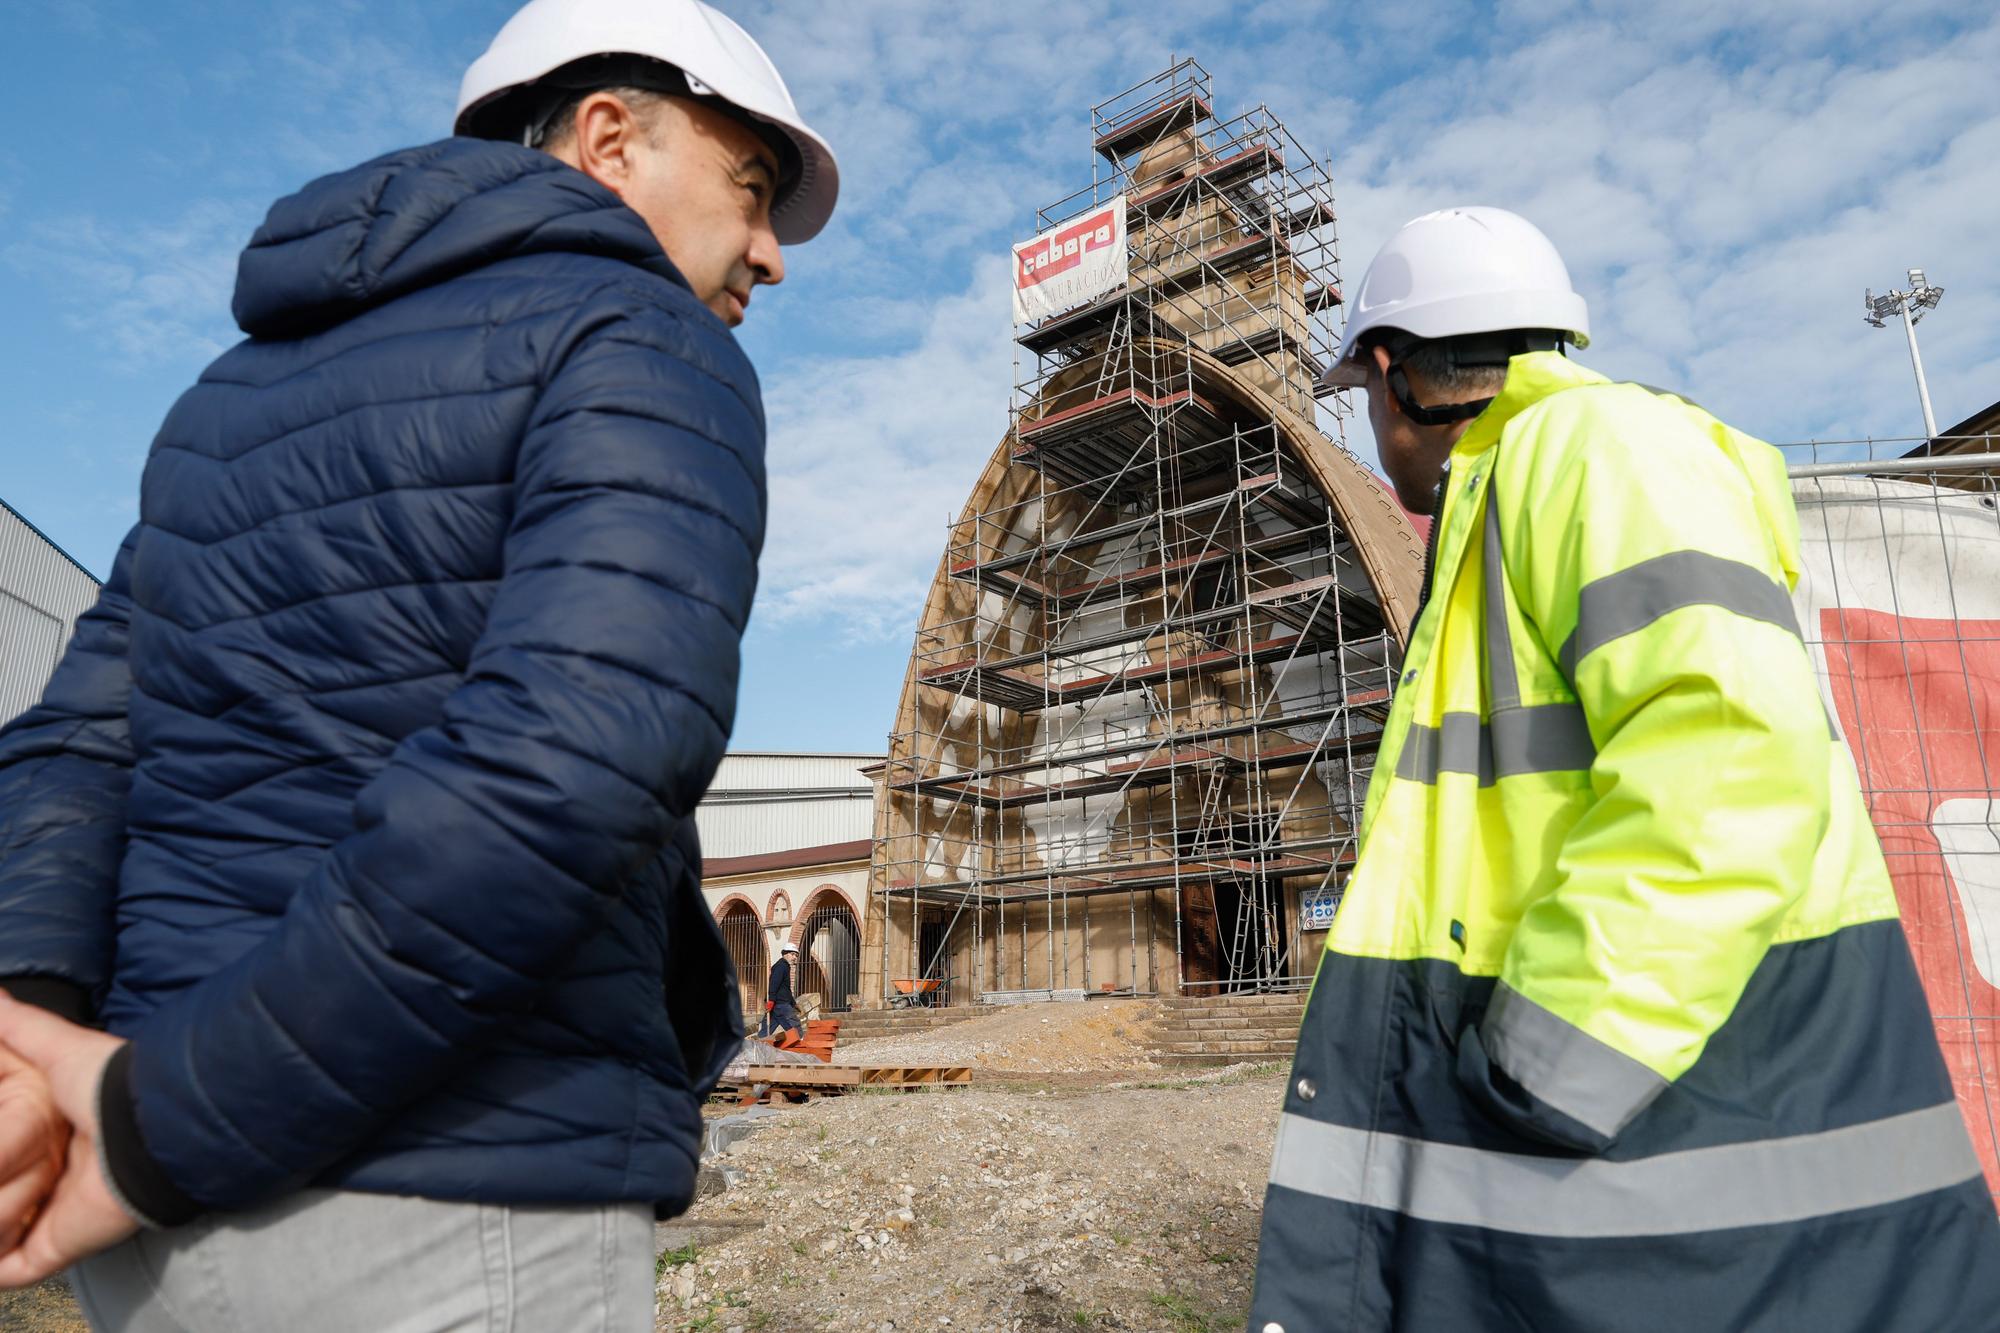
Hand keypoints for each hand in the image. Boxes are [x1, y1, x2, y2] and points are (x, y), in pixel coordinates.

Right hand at [0, 994, 138, 1287]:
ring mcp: (58, 1216)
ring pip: (4, 1234)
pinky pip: (12, 1269)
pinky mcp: (57, 1247)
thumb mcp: (58, 1047)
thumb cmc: (110, 1086)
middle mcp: (61, 1178)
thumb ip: (22, 1028)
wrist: (147, 1129)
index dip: (1, 1150)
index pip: (12, 1153)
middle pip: (10, 1198)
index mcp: (62, 1135)